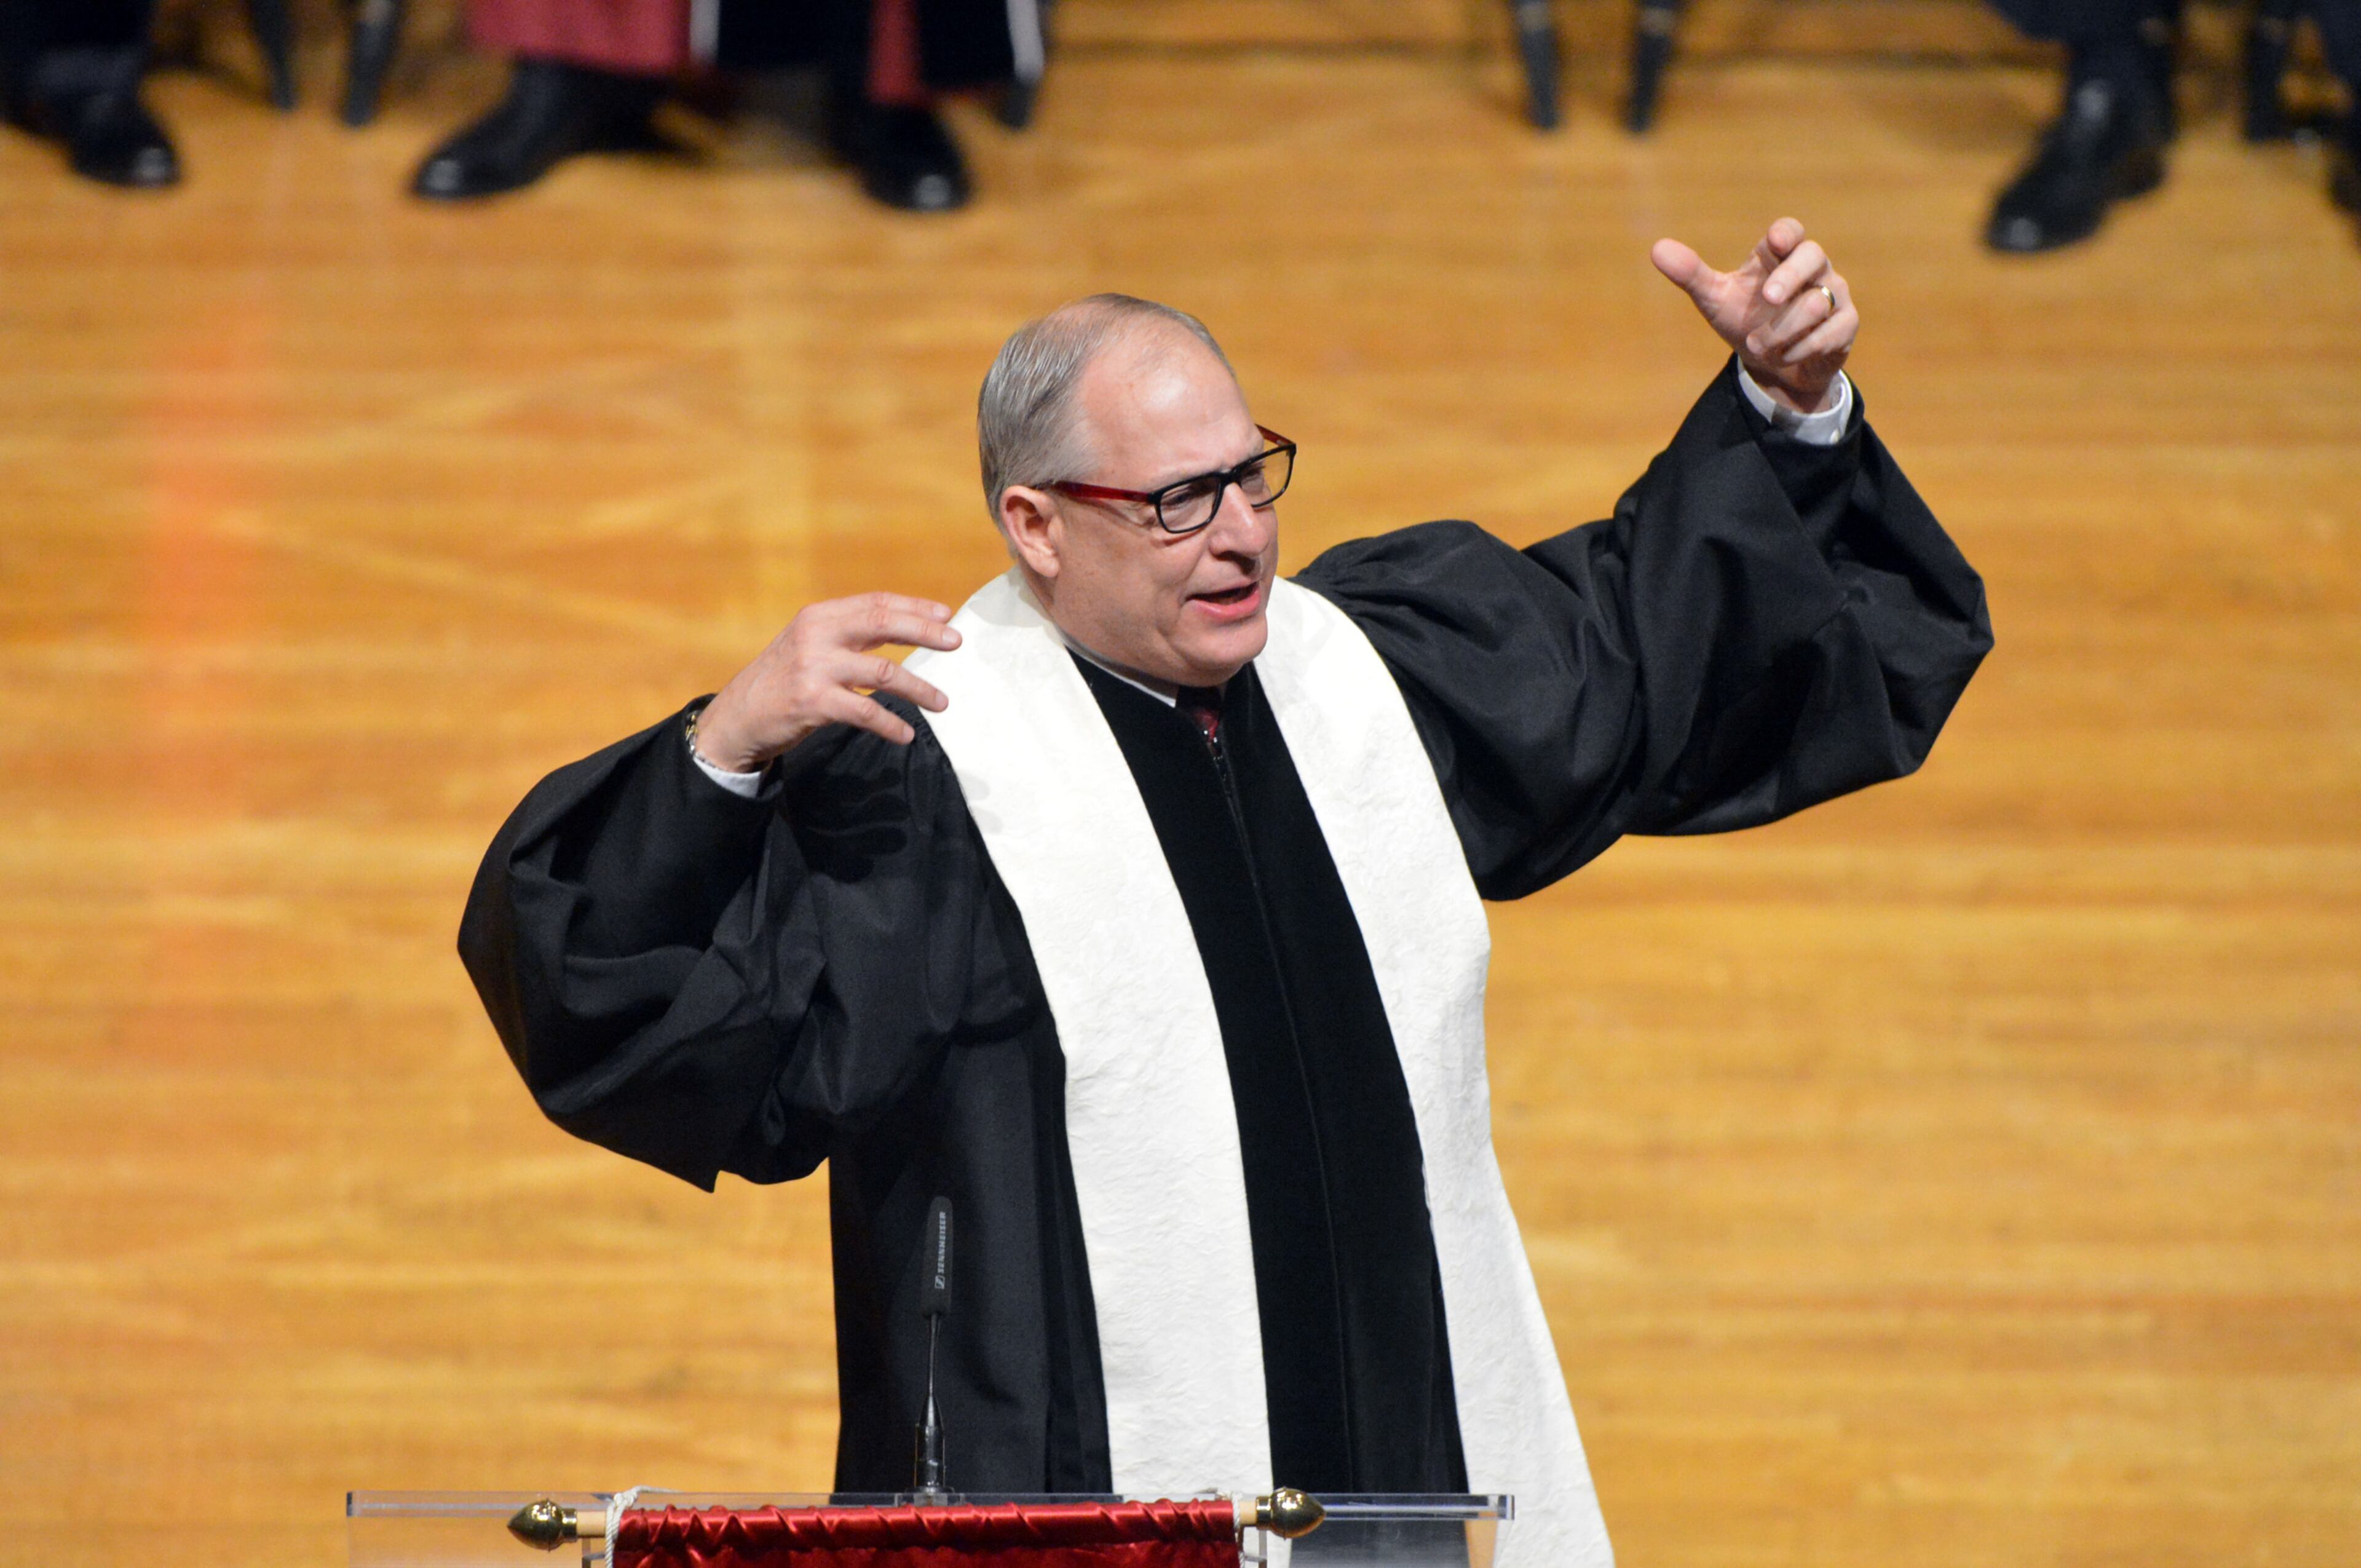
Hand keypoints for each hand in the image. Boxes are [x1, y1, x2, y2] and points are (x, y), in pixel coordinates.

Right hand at [694, 593, 961, 770]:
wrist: (737, 717)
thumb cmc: (782, 681)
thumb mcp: (809, 645)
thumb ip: (847, 634)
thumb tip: (902, 626)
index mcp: (819, 616)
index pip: (875, 603)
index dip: (913, 608)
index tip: (945, 616)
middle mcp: (816, 635)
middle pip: (882, 624)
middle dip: (924, 632)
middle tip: (956, 642)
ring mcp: (814, 668)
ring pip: (882, 672)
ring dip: (918, 689)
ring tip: (942, 702)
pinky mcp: (812, 702)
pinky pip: (865, 712)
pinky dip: (891, 724)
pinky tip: (906, 734)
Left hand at [1651, 217, 1855, 414]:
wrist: (1772, 366)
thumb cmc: (1745, 320)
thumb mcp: (1715, 300)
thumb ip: (1691, 275)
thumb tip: (1657, 249)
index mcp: (1778, 256)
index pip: (1790, 231)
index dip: (1786, 233)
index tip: (1775, 242)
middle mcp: (1811, 269)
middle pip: (1813, 256)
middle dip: (1791, 277)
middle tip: (1768, 299)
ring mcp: (1833, 294)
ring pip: (1818, 302)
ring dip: (1783, 329)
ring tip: (1757, 345)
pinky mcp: (1845, 324)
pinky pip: (1832, 332)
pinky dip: (1803, 347)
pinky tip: (1785, 356)